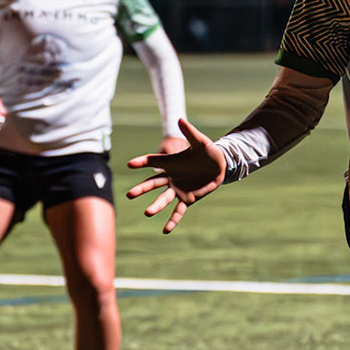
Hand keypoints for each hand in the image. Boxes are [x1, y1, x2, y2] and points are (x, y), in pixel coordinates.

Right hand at [125, 117, 226, 233]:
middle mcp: (171, 177)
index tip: (129, 164)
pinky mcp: (188, 199)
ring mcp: (178, 189)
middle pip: (153, 184)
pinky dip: (172, 221)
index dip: (141, 162)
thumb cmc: (208, 151)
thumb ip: (190, 132)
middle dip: (141, 189)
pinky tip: (165, 230)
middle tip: (129, 195)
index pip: (152, 162)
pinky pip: (179, 211)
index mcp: (170, 163)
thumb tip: (180, 119)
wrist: (219, 165)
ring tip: (147, 213)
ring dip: (156, 206)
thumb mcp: (200, 142)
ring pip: (164, 199)